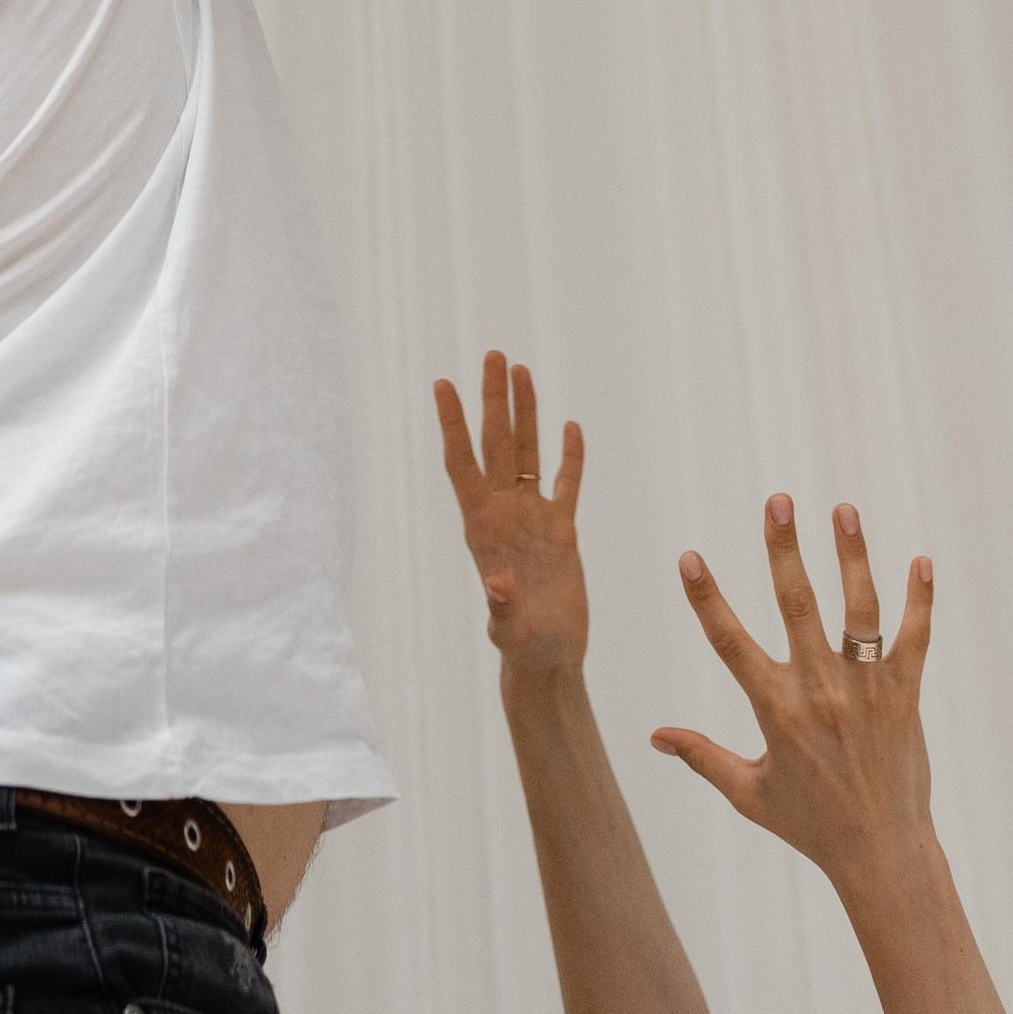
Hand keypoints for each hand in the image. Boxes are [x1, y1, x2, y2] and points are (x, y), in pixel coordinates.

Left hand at [434, 351, 588, 679]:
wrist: (549, 659)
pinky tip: (570, 427)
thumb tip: (493, 584)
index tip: (442, 383)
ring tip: (523, 370)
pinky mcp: (561, 530)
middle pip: (495, 443)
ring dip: (525, 412)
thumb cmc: (522, 646)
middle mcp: (503, 513)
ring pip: (527, 452)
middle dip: (493, 399)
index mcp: (482, 527)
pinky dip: (569, 457)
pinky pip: (565, 483)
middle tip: (493, 355)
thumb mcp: (508, 628)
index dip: (453, 424)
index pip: (462, 464)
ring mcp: (532, 518)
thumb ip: (501, 606)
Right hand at [653, 498, 934, 906]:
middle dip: (785, 549)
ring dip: (852, 556)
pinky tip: (921, 560)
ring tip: (843, 509)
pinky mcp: (905, 697)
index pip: (730, 643)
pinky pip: (914, 639)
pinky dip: (920, 600)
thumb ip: (702, 756)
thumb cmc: (811, 825)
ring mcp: (866, 692)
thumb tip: (654, 735)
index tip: (689, 556)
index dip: (707, 599)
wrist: (882, 856)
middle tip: (778, 500)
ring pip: (859, 611)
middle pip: (799, 606)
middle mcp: (820, 692)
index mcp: (776, 710)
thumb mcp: (749, 793)